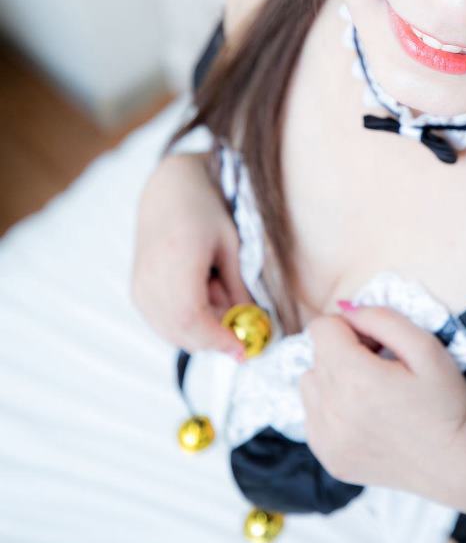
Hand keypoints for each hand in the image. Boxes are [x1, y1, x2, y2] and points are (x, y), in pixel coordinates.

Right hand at [130, 153, 249, 359]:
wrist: (168, 193)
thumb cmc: (204, 211)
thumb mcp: (231, 245)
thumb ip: (238, 288)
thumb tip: (251, 325)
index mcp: (176, 260)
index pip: (192, 318)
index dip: (218, 339)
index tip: (243, 349)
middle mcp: (150, 278)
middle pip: (181, 332)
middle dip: (214, 339)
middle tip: (239, 326)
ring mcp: (139, 288)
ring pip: (172, 333)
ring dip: (202, 330)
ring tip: (217, 292)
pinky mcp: (137, 293)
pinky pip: (163, 324)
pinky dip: (188, 323)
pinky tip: (202, 295)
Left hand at [298, 304, 465, 493]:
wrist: (459, 466)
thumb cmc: (448, 402)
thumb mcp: (426, 347)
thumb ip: (381, 318)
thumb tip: (346, 310)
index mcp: (355, 378)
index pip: (321, 328)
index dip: (350, 328)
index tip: (377, 344)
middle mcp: (333, 411)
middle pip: (316, 355)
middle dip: (344, 352)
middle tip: (382, 369)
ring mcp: (327, 440)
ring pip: (309, 385)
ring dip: (333, 380)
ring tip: (371, 393)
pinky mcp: (329, 459)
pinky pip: (312, 416)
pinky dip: (331, 410)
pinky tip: (365, 417)